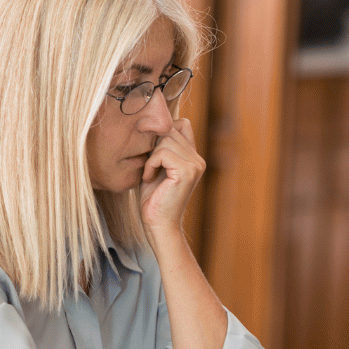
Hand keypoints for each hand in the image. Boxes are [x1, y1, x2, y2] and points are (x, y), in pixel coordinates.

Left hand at [140, 117, 202, 233]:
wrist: (158, 224)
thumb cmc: (153, 198)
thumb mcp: (157, 166)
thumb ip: (160, 146)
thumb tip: (151, 123)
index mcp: (194, 157)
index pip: (182, 124)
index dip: (163, 132)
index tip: (151, 153)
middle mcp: (198, 159)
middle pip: (171, 130)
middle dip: (153, 146)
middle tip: (149, 168)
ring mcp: (195, 165)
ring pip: (166, 139)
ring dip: (151, 156)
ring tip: (149, 174)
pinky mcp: (187, 171)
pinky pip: (163, 152)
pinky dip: (150, 164)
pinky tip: (149, 178)